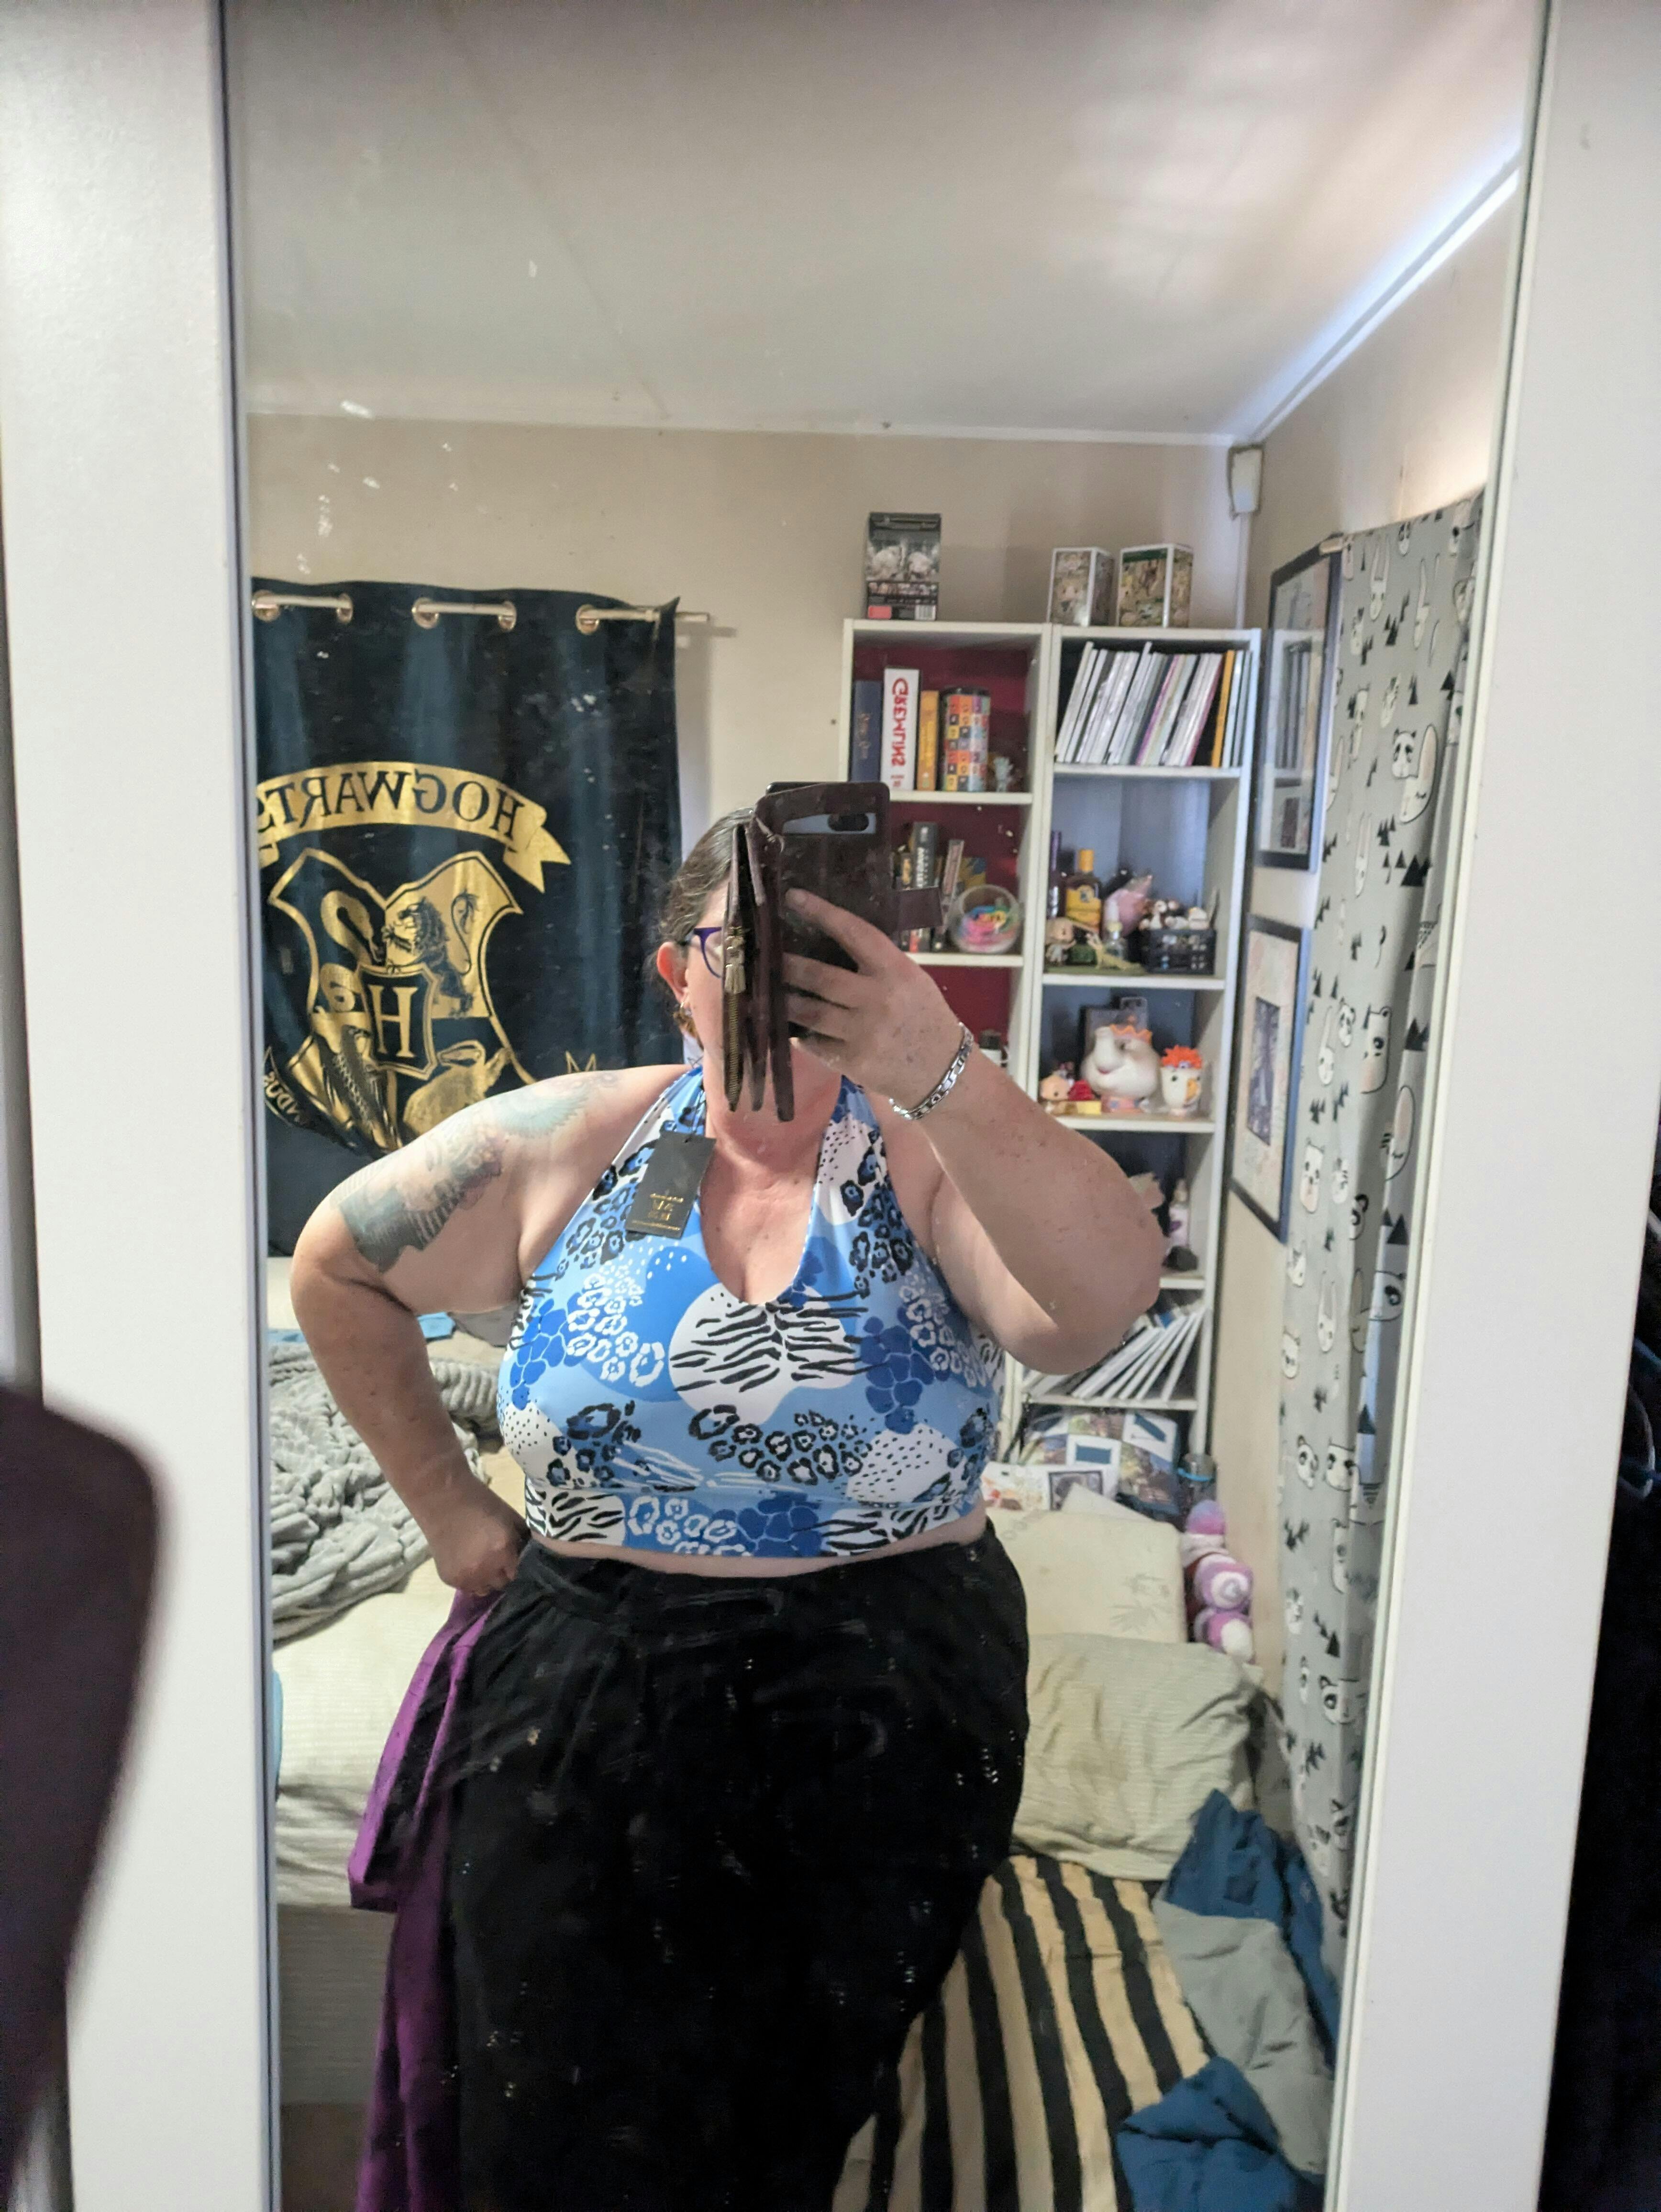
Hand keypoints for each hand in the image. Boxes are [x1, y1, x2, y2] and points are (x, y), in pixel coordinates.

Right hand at [424, 1479, 527, 1595]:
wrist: (441, 1498)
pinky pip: (466, 1586)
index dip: (515, 1565)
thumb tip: (528, 1554)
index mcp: (503, 1550)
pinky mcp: (449, 1579)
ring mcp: (466, 1577)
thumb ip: (520, 1539)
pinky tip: (465, 1561)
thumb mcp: (509, 1517)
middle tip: (496, 1559)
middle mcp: (487, 1569)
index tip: (512, 1559)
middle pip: (502, 1584)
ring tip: (480, 1561)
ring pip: (484, 1589)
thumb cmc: (479, 1501)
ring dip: (485, 1579)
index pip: (518, 1573)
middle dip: (501, 1572)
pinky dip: (468, 1577)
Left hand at [782, 888, 966, 1109]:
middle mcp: (878, 999)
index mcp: (896, 971)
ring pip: (809, 1012)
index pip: (854, 933)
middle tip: (766, 957)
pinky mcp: (852, 1060)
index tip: (793, 897)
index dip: (822, 913)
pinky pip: (814, 1042)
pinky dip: (799, 1033)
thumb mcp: (912, 980)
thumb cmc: (924, 1017)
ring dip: (784, 1001)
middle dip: (788, 965)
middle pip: (820, 976)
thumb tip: (831, 940)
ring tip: (767, 992)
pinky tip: (789, 1027)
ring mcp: (864, 1032)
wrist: (941, 1070)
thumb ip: (878, 963)